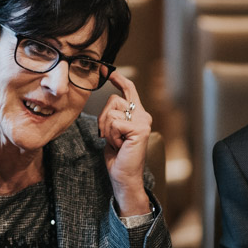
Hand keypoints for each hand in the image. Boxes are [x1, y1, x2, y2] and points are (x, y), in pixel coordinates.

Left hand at [98, 71, 151, 216]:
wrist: (124, 176)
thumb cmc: (117, 156)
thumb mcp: (112, 131)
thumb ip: (114, 116)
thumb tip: (109, 102)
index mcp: (138, 115)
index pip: (129, 90)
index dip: (119, 79)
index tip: (107, 71)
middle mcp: (143, 115)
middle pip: (113, 99)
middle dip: (103, 118)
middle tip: (109, 136)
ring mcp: (143, 121)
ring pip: (112, 112)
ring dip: (107, 130)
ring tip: (117, 142)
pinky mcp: (140, 128)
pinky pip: (114, 123)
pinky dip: (111, 136)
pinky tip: (120, 146)